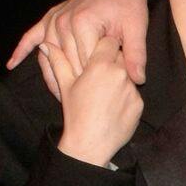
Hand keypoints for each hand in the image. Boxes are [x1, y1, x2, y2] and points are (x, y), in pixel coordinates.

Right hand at [9, 0, 148, 97]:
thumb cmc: (129, 4)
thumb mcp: (136, 29)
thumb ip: (135, 55)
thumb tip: (137, 80)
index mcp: (83, 24)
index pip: (84, 64)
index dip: (95, 80)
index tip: (104, 90)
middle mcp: (63, 21)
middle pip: (66, 62)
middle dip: (77, 80)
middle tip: (86, 98)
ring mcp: (54, 18)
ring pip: (49, 55)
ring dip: (52, 76)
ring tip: (62, 97)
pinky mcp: (51, 16)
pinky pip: (32, 35)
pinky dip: (21, 50)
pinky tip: (11, 64)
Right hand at [50, 35, 143, 167]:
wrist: (91, 143)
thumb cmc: (76, 113)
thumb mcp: (65, 85)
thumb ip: (58, 61)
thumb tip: (46, 45)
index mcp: (101, 65)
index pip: (109, 41)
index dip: (103, 46)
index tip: (97, 54)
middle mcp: (119, 74)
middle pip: (120, 56)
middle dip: (112, 61)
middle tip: (100, 74)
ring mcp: (131, 89)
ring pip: (128, 74)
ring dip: (119, 77)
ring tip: (105, 92)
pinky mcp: (139, 104)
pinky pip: (134, 92)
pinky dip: (126, 95)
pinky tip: (113, 105)